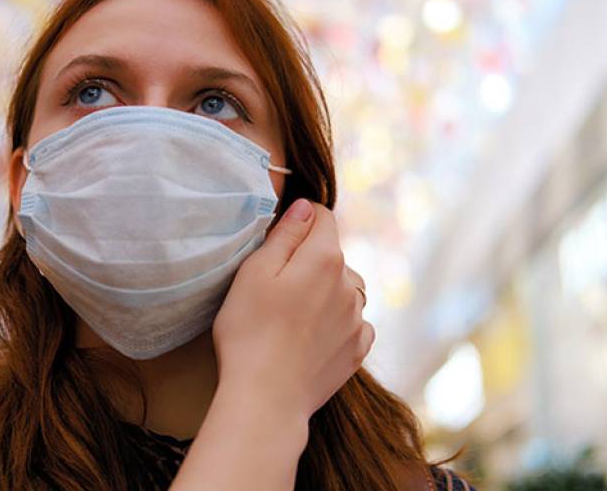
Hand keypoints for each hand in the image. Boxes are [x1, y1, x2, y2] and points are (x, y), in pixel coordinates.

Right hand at [212, 198, 374, 421]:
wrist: (266, 398)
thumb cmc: (249, 332)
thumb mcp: (254, 272)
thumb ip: (285, 235)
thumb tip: (306, 208)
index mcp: (325, 259)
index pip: (323, 217)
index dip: (299, 221)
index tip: (278, 240)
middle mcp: (351, 285)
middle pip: (333, 255)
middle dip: (310, 260)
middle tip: (275, 287)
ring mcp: (357, 319)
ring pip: (345, 288)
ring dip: (326, 291)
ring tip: (292, 315)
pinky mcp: (357, 350)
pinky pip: (353, 322)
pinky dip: (337, 321)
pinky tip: (311, 335)